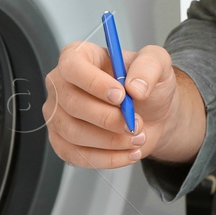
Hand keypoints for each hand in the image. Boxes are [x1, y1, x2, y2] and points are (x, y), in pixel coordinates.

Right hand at [43, 41, 199, 168]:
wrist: (151, 113)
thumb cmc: (145, 84)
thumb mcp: (157, 63)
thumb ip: (149, 66)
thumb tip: (134, 87)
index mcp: (78, 56)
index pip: (71, 66)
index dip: (94, 83)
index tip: (121, 96)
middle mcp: (61, 84)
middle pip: (71, 103)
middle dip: (108, 118)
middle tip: (135, 123)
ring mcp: (58, 114)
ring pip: (73, 133)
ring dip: (110, 140)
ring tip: (136, 137)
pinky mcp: (62, 141)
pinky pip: (76, 155)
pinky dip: (106, 158)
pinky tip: (127, 152)